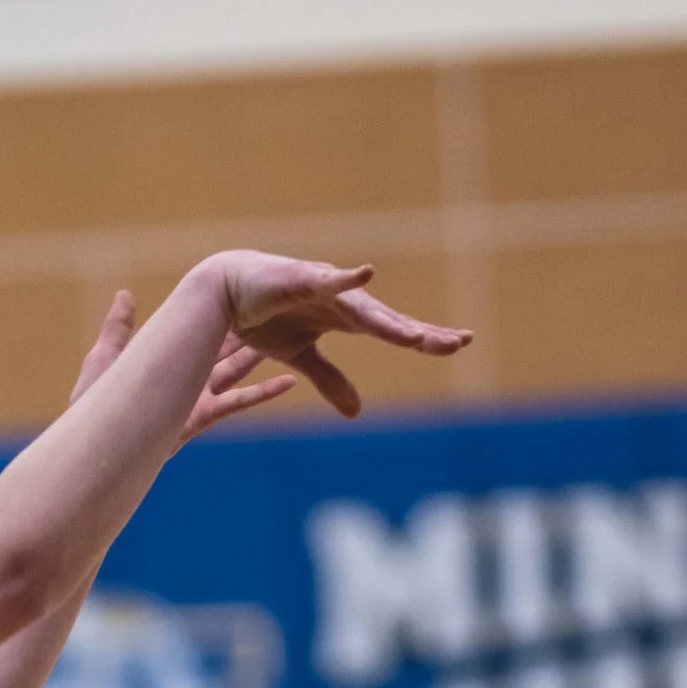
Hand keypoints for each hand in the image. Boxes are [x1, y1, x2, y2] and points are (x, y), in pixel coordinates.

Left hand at [71, 287, 295, 438]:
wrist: (97, 449)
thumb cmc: (93, 406)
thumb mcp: (106, 360)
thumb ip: (118, 329)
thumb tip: (125, 293)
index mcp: (167, 357)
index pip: (201, 328)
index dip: (222, 310)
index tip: (244, 288)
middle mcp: (185, 375)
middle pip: (225, 345)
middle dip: (251, 326)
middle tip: (279, 305)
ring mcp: (195, 397)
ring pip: (237, 369)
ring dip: (263, 354)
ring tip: (296, 333)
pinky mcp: (200, 418)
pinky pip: (238, 402)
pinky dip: (264, 392)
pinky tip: (291, 381)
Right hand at [209, 255, 470, 418]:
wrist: (226, 290)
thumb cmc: (265, 316)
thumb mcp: (300, 357)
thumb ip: (330, 380)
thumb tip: (356, 413)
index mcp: (348, 319)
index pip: (394, 330)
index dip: (425, 338)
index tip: (458, 344)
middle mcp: (345, 302)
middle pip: (390, 321)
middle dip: (422, 333)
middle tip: (460, 342)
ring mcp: (326, 290)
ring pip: (365, 309)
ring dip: (389, 323)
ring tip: (416, 337)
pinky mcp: (300, 281)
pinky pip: (326, 282)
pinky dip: (345, 280)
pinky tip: (366, 274)